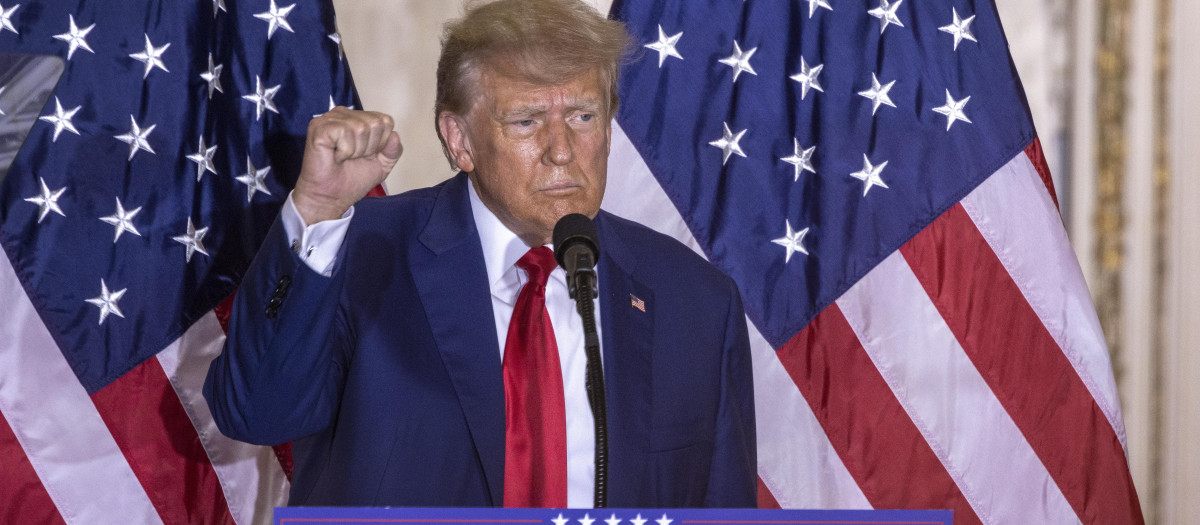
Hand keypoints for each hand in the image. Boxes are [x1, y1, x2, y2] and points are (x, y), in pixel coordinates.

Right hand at [293, 107, 402, 223]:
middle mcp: (344, 114)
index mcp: (358, 118)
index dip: (381, 143)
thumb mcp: (382, 165)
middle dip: (368, 148)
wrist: (331, 198)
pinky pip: (344, 132)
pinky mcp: (319, 127)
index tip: (365, 155)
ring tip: (343, 158)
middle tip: (352, 158)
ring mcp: (330, 119)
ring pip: (361, 128)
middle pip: (375, 123)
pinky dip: (344, 150)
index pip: (385, 121)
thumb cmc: (352, 180)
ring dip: (355, 151)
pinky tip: (335, 156)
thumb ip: (393, 150)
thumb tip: (395, 135)